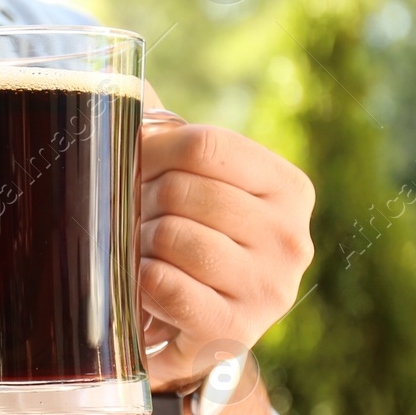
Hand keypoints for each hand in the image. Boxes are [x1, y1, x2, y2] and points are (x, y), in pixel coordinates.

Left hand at [136, 92, 315, 391]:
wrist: (196, 331)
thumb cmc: (189, 240)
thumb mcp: (192, 184)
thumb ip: (165, 132)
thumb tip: (124, 82)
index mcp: (288, 189)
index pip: (205, 144)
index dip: (153, 151)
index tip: (138, 168)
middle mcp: (291, 238)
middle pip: (182, 190)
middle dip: (143, 202)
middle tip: (142, 222)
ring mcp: (269, 289)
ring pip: (170, 235)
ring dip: (140, 245)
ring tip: (149, 256)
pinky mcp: (234, 331)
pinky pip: (162, 284)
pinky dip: (140, 284)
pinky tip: (150, 290)